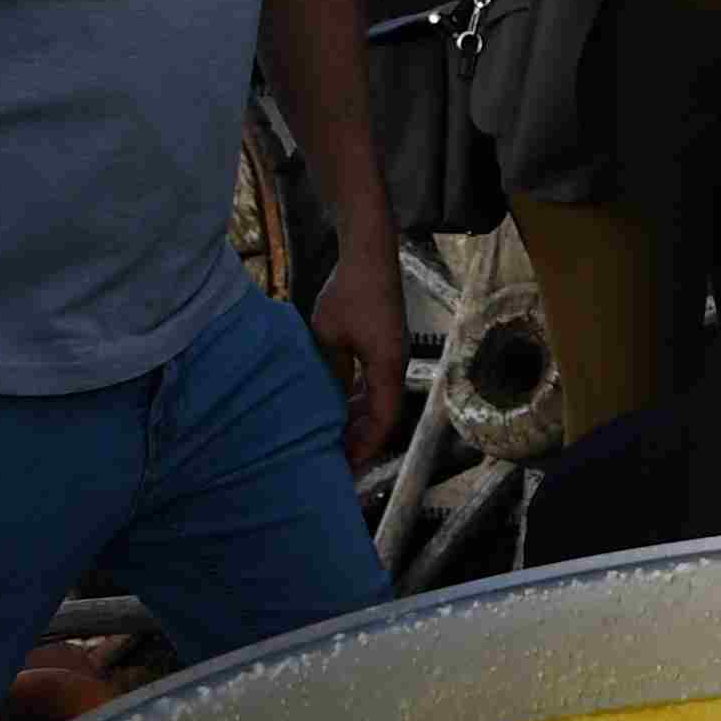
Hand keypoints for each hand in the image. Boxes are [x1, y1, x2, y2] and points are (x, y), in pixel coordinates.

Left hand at [310, 229, 408, 470]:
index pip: (382, 418)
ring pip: (378, 398)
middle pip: (383, 413)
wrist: (370, 255)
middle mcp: (396, 364)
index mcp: (387, 366)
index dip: (367, 445)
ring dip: (360, 419)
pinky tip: (339, 405)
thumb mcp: (328, 336)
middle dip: (363, 438)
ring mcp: (393, 354)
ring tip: (337, 439)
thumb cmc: (349, 292)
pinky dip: (359, 398)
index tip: (349, 465)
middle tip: (340, 461)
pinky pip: (374, 382)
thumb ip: (329, 370)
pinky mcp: (386, 344)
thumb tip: (324, 399)